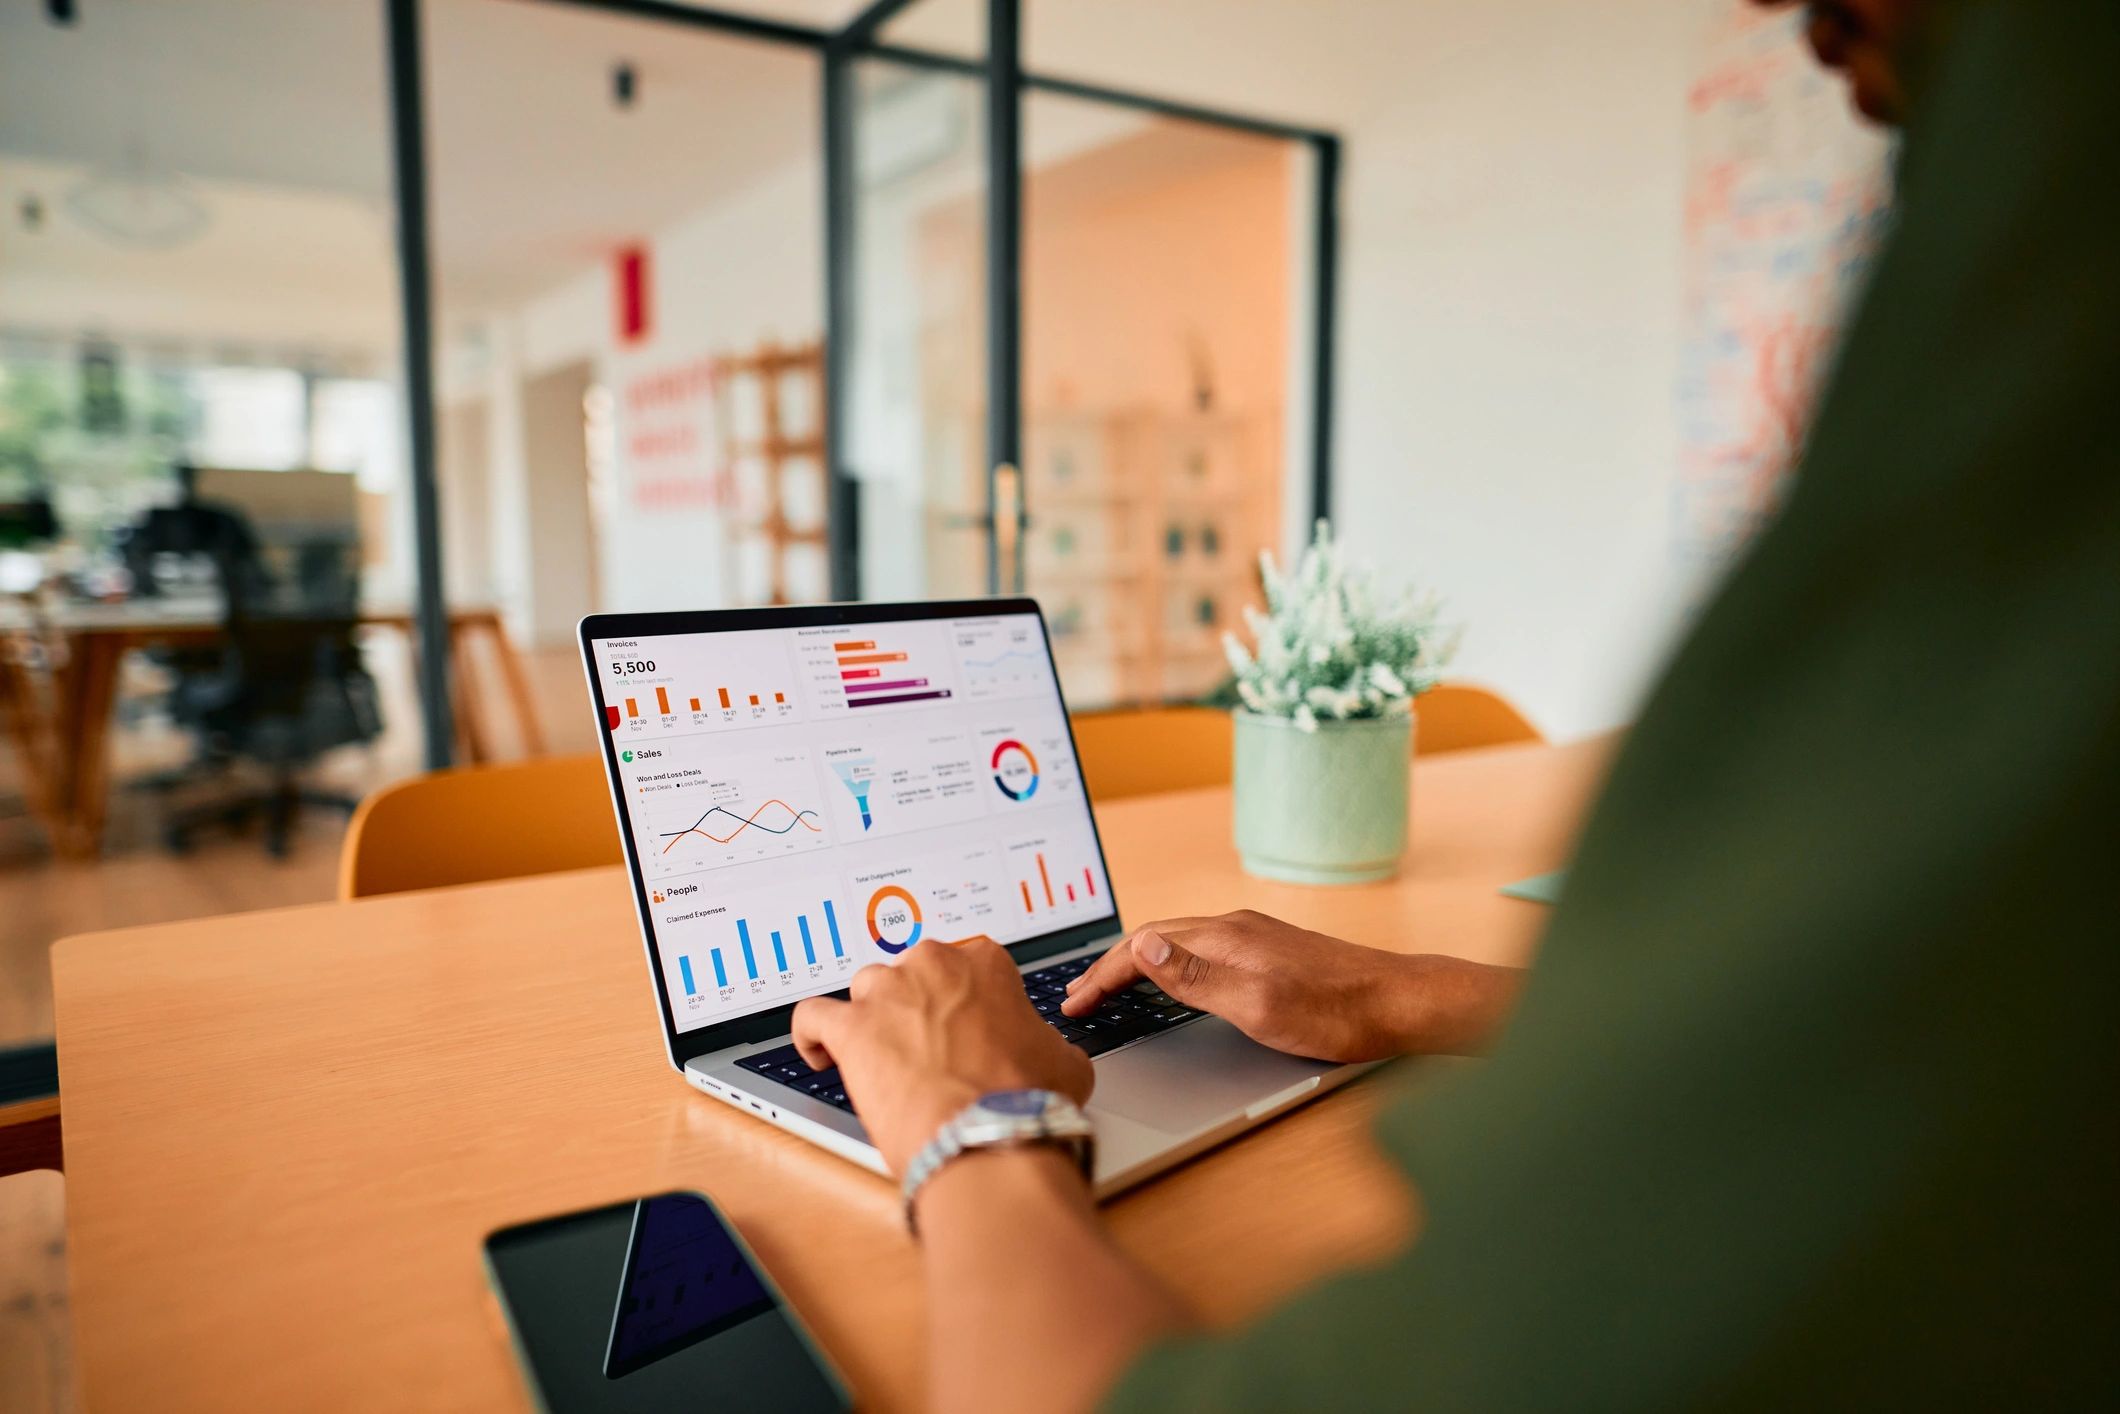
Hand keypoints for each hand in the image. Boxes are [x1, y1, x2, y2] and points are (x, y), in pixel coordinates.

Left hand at [791, 938, 1094, 1174]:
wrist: (990, 1138)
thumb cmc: (1026, 1101)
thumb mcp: (1063, 1059)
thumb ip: (1043, 1039)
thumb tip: (1047, 1052)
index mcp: (984, 963)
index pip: (962, 966)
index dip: (960, 1002)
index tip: (961, 1027)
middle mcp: (932, 966)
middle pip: (909, 974)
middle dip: (915, 1008)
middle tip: (927, 1050)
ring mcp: (887, 993)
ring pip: (864, 990)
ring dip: (870, 1019)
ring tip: (880, 1059)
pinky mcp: (850, 1029)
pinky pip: (812, 1017)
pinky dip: (813, 1035)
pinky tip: (823, 1054)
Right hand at [1061, 910, 1523, 1062]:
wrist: (1398, 1004)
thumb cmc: (1334, 1012)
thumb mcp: (1255, 1004)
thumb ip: (1195, 976)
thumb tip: (1142, 947)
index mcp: (1224, 937)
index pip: (1143, 947)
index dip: (1102, 975)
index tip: (1074, 1002)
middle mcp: (1235, 928)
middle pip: (1156, 940)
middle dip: (1112, 966)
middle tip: (1080, 994)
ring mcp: (1255, 938)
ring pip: (1179, 944)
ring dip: (1140, 964)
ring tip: (1114, 988)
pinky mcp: (1272, 952)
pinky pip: (1203, 951)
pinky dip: (1171, 966)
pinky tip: (1176, 983)